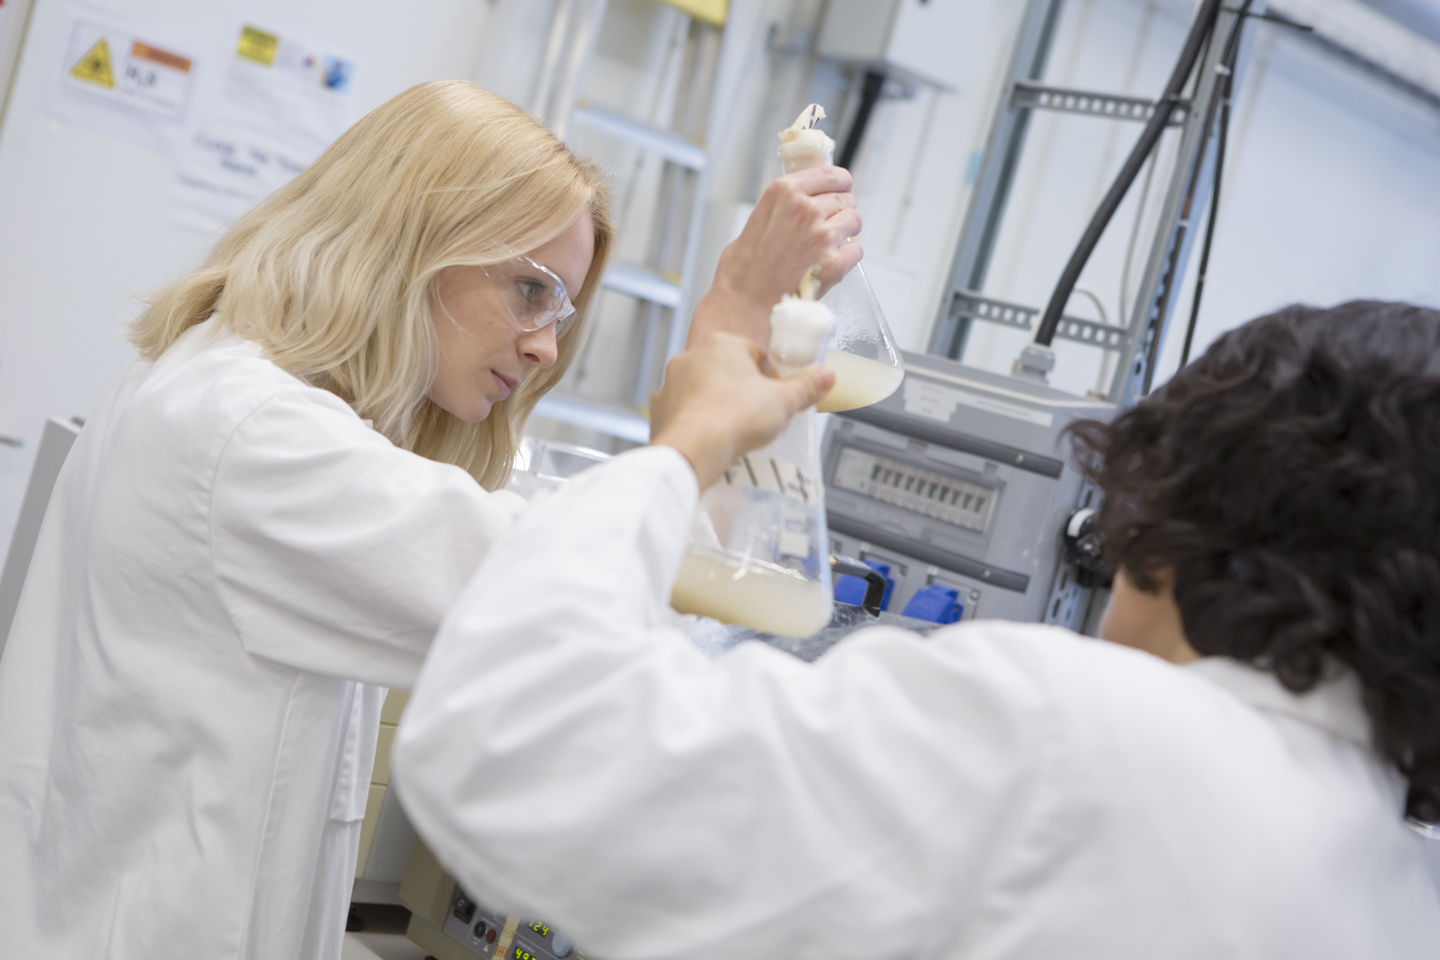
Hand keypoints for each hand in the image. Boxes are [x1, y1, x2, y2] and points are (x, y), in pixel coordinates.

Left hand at [650, 333, 834, 489]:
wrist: (692, 452)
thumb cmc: (735, 419)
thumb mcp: (783, 402)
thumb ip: (806, 386)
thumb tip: (826, 375)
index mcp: (722, 344)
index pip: (753, 353)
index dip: (768, 376)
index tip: (775, 395)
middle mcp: (691, 357)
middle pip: (726, 370)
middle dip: (741, 390)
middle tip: (757, 414)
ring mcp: (671, 383)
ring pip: (702, 391)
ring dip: (717, 405)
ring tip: (733, 430)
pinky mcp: (658, 410)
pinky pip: (683, 413)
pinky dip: (696, 424)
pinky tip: (710, 440)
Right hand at [688, 166, 863, 346]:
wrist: (743, 305)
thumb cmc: (742, 270)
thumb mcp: (756, 220)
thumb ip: (783, 208)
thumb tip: (803, 204)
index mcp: (784, 192)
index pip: (830, 174)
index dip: (840, 182)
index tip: (842, 187)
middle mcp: (806, 209)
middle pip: (845, 198)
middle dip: (841, 210)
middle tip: (831, 225)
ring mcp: (822, 236)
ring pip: (854, 221)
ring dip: (847, 231)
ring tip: (831, 245)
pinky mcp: (833, 264)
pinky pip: (856, 251)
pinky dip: (849, 257)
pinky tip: (832, 264)